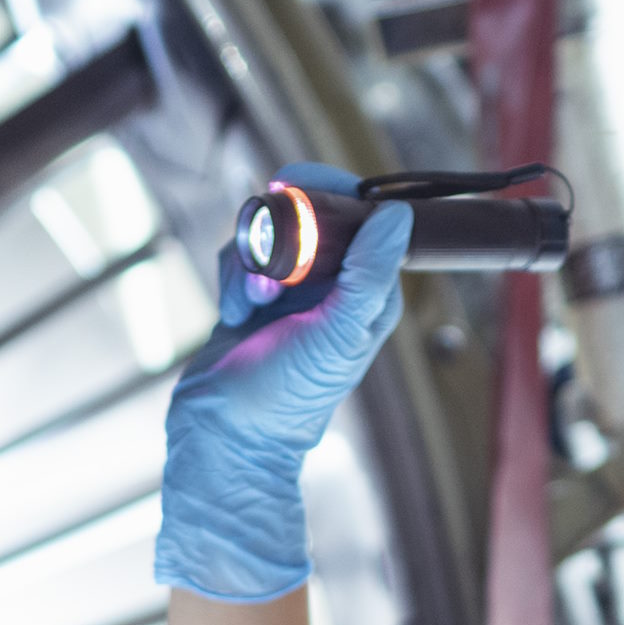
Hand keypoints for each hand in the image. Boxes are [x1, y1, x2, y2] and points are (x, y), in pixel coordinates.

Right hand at [154, 161, 412, 602]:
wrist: (227, 433)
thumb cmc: (289, 396)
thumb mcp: (340, 333)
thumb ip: (369, 274)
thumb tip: (396, 215)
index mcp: (368, 291)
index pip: (362, 215)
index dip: (332, 195)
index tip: (298, 191)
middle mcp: (332, 286)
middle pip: (309, 215)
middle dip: (280, 233)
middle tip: (269, 267)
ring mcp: (289, 291)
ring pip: (267, 233)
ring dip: (251, 263)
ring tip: (251, 305)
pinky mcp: (251, 298)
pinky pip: (240, 256)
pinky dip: (231, 281)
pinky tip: (234, 317)